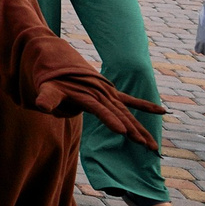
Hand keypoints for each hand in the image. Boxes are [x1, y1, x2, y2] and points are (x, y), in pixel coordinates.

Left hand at [39, 62, 163, 145]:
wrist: (56, 59)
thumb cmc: (50, 79)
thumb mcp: (46, 88)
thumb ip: (47, 98)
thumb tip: (42, 106)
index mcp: (87, 94)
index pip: (100, 110)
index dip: (110, 120)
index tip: (122, 132)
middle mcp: (101, 94)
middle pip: (120, 114)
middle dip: (133, 130)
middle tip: (146, 145)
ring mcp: (108, 93)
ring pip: (128, 113)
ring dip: (140, 128)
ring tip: (152, 145)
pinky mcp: (110, 93)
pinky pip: (130, 100)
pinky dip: (145, 105)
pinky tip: (162, 110)